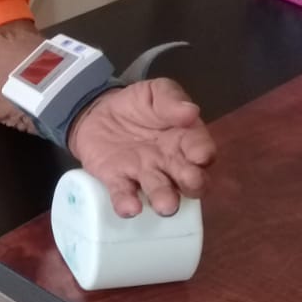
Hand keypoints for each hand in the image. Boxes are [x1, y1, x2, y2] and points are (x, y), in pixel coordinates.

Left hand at [68, 78, 215, 217]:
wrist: (98, 112)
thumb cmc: (138, 104)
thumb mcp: (155, 92)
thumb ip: (171, 100)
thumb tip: (191, 111)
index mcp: (185, 139)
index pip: (201, 149)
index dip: (203, 153)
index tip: (200, 155)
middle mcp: (170, 163)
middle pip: (188, 178)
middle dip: (192, 183)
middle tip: (190, 182)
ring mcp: (144, 175)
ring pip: (160, 191)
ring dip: (164, 200)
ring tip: (165, 206)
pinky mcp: (118, 181)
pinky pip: (124, 195)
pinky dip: (127, 204)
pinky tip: (130, 209)